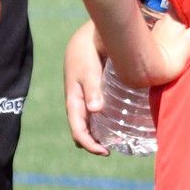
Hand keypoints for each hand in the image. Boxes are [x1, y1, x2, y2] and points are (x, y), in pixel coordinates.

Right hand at [62, 20, 109, 154]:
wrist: (86, 37)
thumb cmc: (85, 53)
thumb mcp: (88, 70)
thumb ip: (92, 89)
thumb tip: (95, 110)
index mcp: (73, 101)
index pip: (78, 130)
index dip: (89, 145)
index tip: (105, 152)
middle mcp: (77, 103)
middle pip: (82, 131)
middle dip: (94, 143)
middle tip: (112, 148)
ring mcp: (83, 99)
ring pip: (88, 124)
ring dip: (98, 134)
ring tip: (116, 140)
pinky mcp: (91, 93)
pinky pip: (94, 114)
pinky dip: (102, 123)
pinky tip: (116, 123)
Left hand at [120, 5, 189, 89]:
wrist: (149, 70)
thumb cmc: (172, 53)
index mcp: (174, 14)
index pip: (187, 0)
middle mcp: (165, 18)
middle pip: (182, 11)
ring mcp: (160, 29)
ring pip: (177, 21)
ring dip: (186, 21)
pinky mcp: (157, 39)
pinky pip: (171, 30)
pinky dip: (179, 30)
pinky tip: (184, 35)